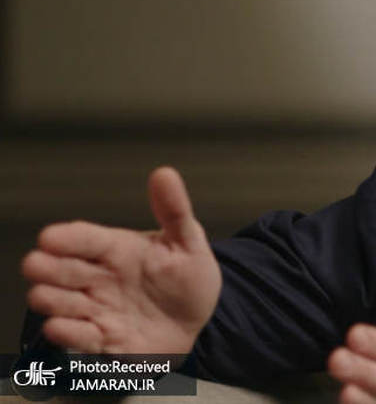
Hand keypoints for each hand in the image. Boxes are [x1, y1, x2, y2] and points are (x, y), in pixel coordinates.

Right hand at [21, 166, 220, 353]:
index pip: (84, 238)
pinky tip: (63, 326)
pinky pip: (73, 338)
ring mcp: (97, 309)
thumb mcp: (188, 243)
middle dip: (46, 267)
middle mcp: (99, 278)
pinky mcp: (100, 339)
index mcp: (117, 250)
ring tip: (53, 296)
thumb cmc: (187, 279)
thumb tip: (165, 174)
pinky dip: (65, 333)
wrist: (197, 322)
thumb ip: (175, 211)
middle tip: (40, 267)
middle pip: (58, 269)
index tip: (50, 238)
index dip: (66, 238)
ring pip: (55, 301)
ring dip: (51, 299)